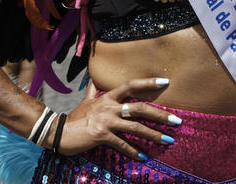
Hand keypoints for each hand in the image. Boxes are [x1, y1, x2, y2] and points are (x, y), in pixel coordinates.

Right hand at [54, 77, 181, 157]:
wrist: (58, 131)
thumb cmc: (75, 116)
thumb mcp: (86, 100)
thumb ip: (92, 89)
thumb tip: (92, 78)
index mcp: (108, 97)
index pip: (131, 85)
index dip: (149, 83)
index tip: (166, 82)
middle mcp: (110, 107)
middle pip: (140, 108)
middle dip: (160, 115)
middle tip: (177, 121)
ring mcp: (106, 122)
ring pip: (135, 127)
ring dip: (153, 135)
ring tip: (168, 141)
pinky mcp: (102, 136)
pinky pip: (122, 145)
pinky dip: (135, 152)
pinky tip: (145, 157)